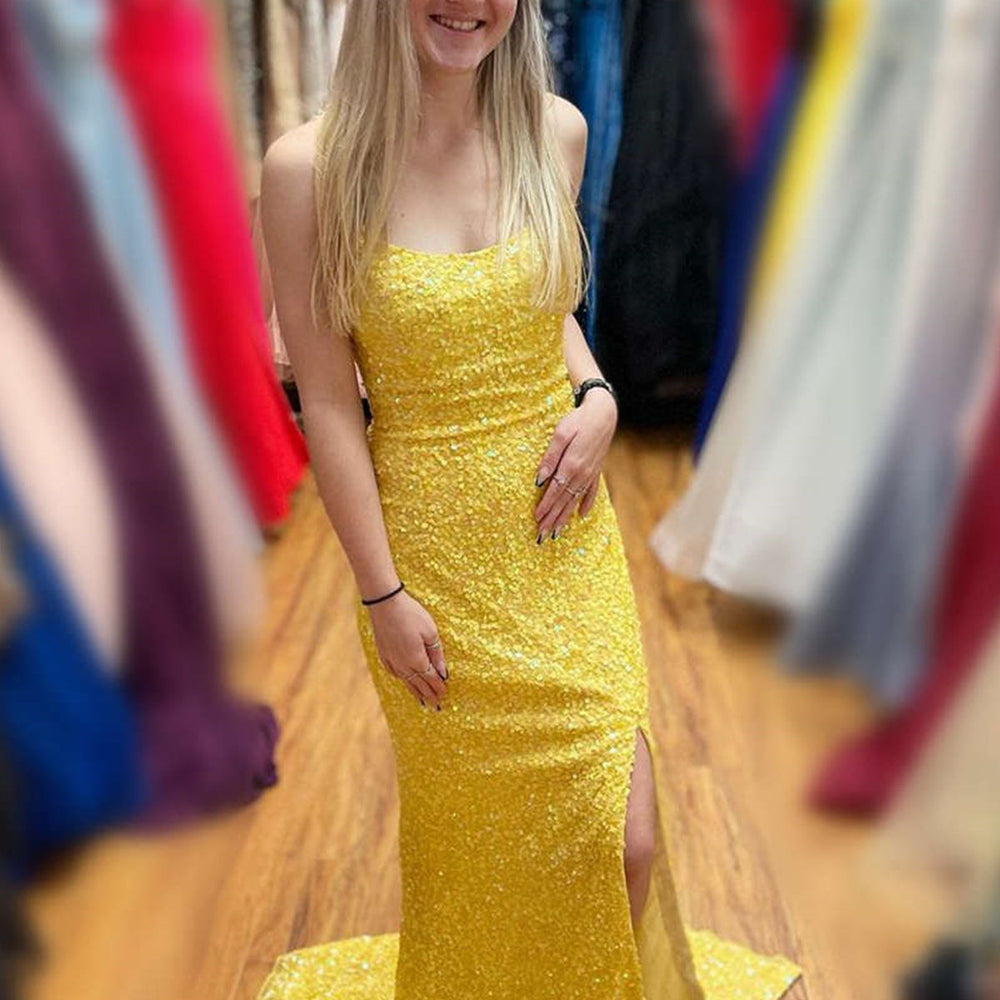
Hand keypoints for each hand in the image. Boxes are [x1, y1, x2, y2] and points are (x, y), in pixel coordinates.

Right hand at [367, 589, 447, 708]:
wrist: (385, 604)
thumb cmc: (412, 615)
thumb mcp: (430, 632)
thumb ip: (437, 655)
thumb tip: (443, 673)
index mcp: (416, 660)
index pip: (430, 679)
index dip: (438, 687)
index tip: (444, 695)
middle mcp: (403, 664)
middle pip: (418, 683)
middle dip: (428, 694)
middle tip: (435, 705)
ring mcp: (391, 660)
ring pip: (405, 680)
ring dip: (414, 690)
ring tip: (421, 700)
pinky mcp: (383, 653)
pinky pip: (394, 672)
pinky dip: (401, 679)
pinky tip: (404, 680)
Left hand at [533, 388, 616, 540]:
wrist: (604, 414)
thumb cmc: (578, 421)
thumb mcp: (560, 434)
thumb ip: (550, 458)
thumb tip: (540, 480)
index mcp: (571, 466)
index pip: (554, 492)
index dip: (545, 507)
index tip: (536, 520)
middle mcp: (582, 475)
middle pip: (564, 502)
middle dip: (553, 519)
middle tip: (542, 536)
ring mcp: (590, 474)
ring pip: (575, 501)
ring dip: (565, 518)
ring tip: (557, 533)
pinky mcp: (596, 470)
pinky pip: (591, 492)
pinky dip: (586, 504)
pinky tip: (582, 515)